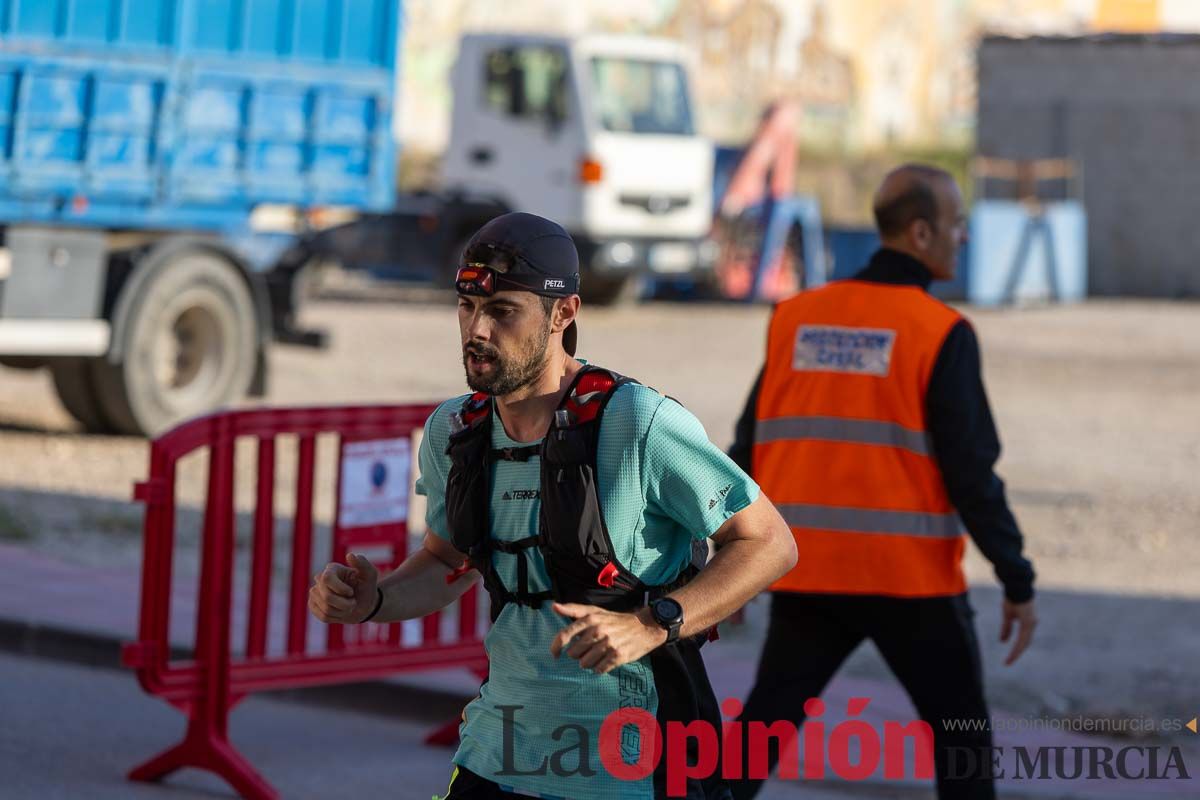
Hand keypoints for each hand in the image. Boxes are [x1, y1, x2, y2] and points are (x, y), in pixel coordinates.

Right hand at [308, 552, 379, 623]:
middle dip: (345, 604)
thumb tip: (350, 555)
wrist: (364, 605)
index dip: (340, 589)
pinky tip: (341, 612)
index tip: (351, 592)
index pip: (326, 579)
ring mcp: (315, 592)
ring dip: (342, 611)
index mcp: (332, 569)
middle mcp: (320, 579)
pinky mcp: (313, 605)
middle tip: (353, 602)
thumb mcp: (370, 575)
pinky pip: (323, 616)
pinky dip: (336, 617)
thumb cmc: (367, 588)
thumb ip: (363, 564)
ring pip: (326, 609)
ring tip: (348, 606)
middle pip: (327, 597)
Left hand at [550, 602, 666, 673]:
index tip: (555, 655)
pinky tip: (606, 660)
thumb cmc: (615, 620)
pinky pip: (599, 670)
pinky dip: (600, 668)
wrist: (644, 627)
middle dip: (578, 654)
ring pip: (585, 664)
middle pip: (574, 653)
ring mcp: (608, 644)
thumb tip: (554, 606)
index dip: (556, 647)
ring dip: (589, 663)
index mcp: (590, 619)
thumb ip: (574, 609)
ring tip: (598, 655)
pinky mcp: (617, 656)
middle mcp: (598, 631)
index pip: (565, 635)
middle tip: (589, 649)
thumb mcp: (595, 611)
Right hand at [1000, 598, 1036, 664]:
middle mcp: (1031, 625)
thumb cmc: (1012, 598)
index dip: (1016, 650)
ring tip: (1009, 660)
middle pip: (1024, 644)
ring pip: (1024, 642)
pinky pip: (1023, 637)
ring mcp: (1031, 623)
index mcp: (1027, 624)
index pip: (1022, 641)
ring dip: (1017, 652)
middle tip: (1007, 663)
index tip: (1008, 659)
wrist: (1016, 586)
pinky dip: (1018, 645)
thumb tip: (1003, 641)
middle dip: (1016, 654)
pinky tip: (1014, 651)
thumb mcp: (1007, 615)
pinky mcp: (1028, 621)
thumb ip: (1006, 628)